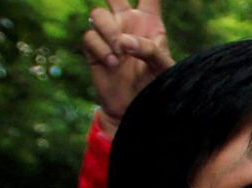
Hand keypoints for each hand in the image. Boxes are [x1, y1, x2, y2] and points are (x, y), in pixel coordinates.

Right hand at [83, 0, 172, 136]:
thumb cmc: (155, 86)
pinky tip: (112, 63)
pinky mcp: (94, 48)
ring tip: (120, 53)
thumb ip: (148, 49)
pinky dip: (100, 48)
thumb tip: (124, 41)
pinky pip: (90, 36)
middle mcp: (126, 23)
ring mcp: (109, 34)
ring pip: (98, 15)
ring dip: (108, 31)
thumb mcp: (161, 67)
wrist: (134, 107)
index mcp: (149, 23)